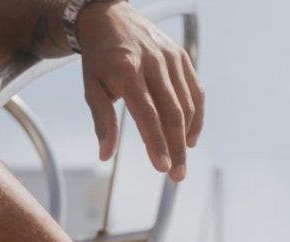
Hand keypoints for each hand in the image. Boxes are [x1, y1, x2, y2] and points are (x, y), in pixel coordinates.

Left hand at [75, 1, 204, 179]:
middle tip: (177, 176)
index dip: (156, 142)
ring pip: (187, 104)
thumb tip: (105, 156)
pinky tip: (190, 138)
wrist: (110, 17)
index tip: (162, 167)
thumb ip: (102, 121)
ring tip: (181, 161)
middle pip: (172, 113)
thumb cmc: (99, 59)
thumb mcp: (92, 87)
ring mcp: (171, 58)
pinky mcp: (181, 56)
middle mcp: (153, 63)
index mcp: (128, 71)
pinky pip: (195, 91)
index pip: (147, 114)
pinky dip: (196, 116)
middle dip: (176, 148)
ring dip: (186, 136)